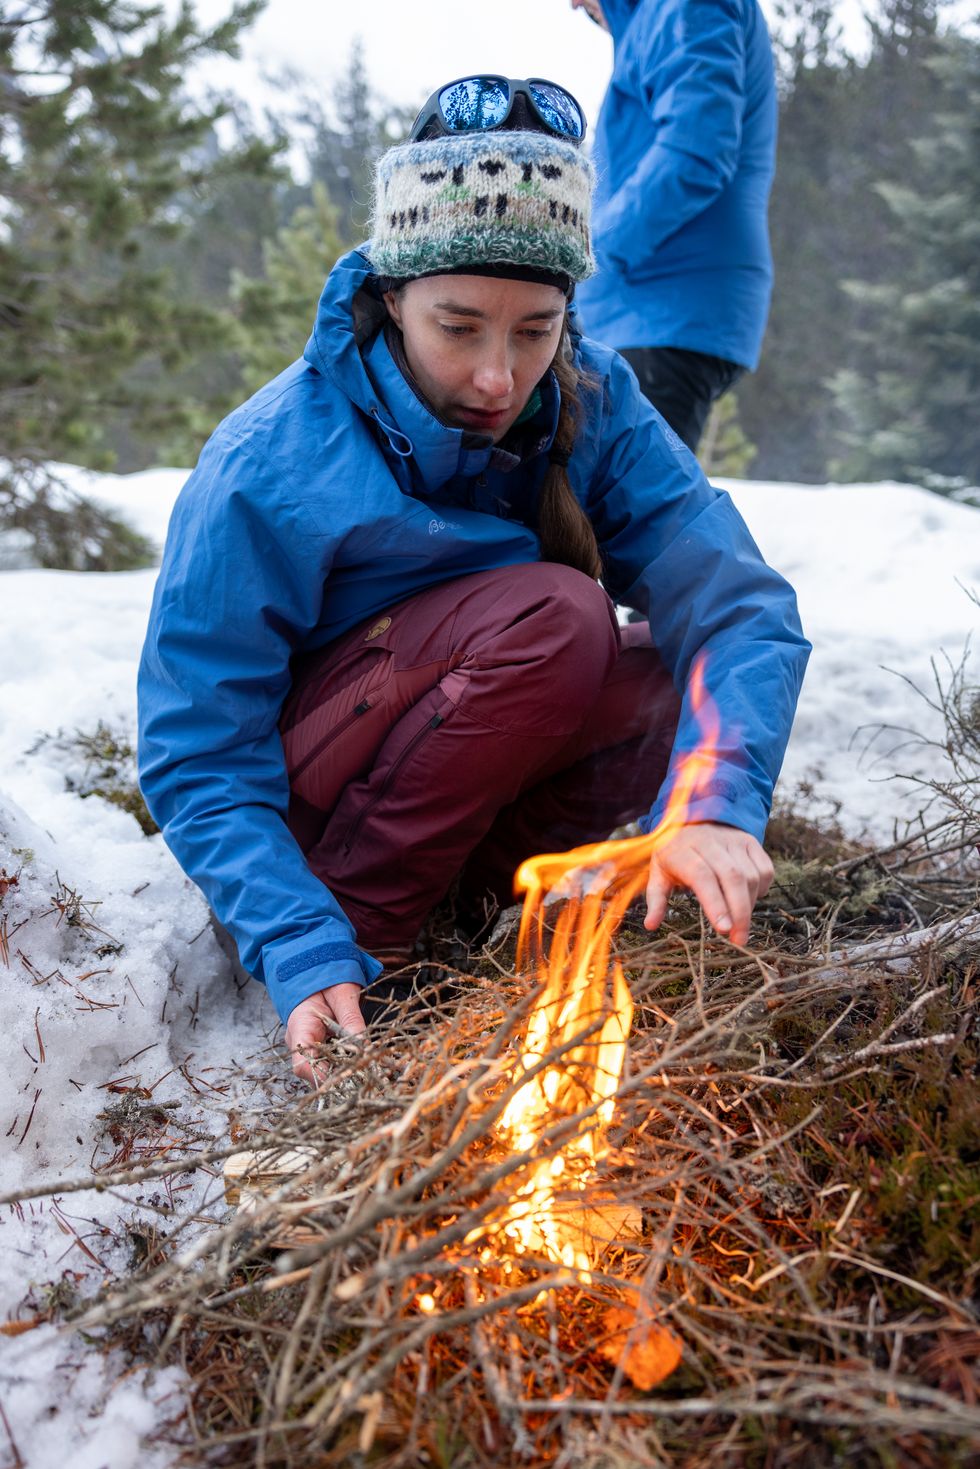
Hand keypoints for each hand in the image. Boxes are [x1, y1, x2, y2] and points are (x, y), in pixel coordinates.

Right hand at [286, 982, 365, 1082]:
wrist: (316, 968)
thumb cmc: (325, 977)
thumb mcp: (342, 994)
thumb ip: (350, 1019)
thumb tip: (363, 1046)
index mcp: (300, 1027)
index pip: (302, 1065)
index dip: (324, 1077)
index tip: (350, 1074)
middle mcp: (300, 1042)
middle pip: (315, 1072)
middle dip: (341, 1076)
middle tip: (368, 1073)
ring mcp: (308, 1045)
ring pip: (325, 1069)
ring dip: (346, 1070)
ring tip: (370, 1068)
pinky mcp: (318, 1045)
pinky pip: (331, 1060)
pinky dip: (347, 1062)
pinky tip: (365, 1060)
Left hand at [644, 822, 773, 945]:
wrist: (693, 821)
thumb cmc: (674, 854)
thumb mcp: (658, 873)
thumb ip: (656, 900)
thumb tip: (650, 925)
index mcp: (683, 850)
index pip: (703, 876)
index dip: (715, 903)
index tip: (723, 929)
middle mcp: (710, 842)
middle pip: (733, 877)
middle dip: (740, 912)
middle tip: (739, 940)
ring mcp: (733, 840)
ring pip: (751, 875)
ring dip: (750, 904)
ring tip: (740, 923)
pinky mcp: (750, 841)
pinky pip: (765, 869)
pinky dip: (762, 889)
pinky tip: (750, 900)